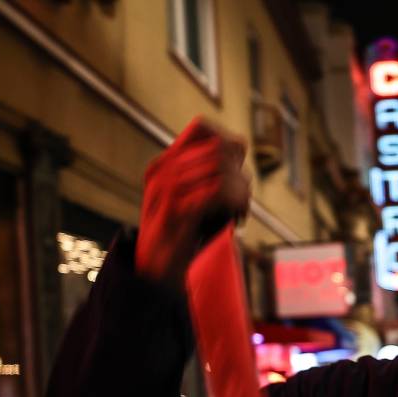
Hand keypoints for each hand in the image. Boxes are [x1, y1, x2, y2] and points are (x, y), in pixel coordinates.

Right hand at [136, 117, 250, 288]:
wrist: (155, 268)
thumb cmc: (178, 232)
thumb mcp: (191, 196)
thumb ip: (207, 172)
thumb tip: (238, 144)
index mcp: (164, 164)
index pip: (202, 127)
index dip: (227, 143)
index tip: (235, 170)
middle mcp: (163, 171)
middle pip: (219, 149)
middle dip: (238, 174)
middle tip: (241, 200)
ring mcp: (167, 189)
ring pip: (221, 169)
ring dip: (239, 192)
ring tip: (240, 210)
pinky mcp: (176, 210)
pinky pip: (216, 192)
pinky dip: (233, 203)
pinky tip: (235, 216)